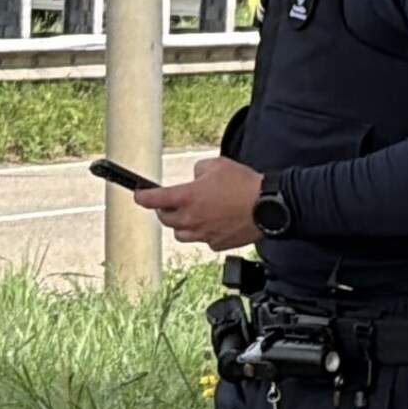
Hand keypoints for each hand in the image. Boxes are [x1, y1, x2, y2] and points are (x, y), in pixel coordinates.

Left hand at [133, 155, 264, 250]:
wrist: (268, 206)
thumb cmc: (245, 184)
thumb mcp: (217, 165)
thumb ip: (199, 170)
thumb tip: (195, 178)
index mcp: (187, 197)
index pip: (153, 200)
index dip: (142, 197)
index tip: (139, 195)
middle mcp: (191, 219)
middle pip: (165, 219)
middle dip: (164, 210)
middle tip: (170, 203)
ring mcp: (203, 234)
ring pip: (180, 234)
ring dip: (181, 224)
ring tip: (191, 214)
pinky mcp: (217, 244)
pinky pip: (203, 240)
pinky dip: (203, 232)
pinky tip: (213, 223)